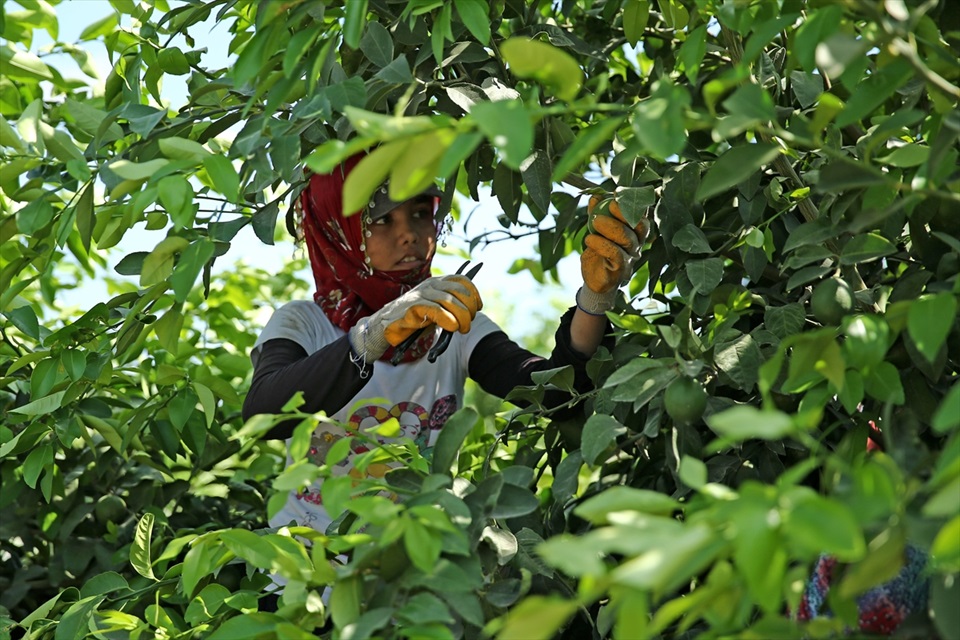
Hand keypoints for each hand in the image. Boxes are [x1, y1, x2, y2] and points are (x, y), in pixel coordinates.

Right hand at [349, 275, 482, 361]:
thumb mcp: (435, 310)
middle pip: (460, 291)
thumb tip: (471, 310)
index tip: (478, 307)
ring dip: (461, 316)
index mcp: (436, 282)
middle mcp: (429, 285)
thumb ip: (450, 306)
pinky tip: (452, 327)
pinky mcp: (412, 307)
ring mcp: (420, 294)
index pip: (462, 281)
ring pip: (450, 300)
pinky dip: (448, 319)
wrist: (385, 326)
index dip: (474, 294)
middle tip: (468, 322)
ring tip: (462, 328)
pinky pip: (436, 310)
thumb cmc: (412, 319)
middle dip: (469, 308)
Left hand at [578, 195, 647, 312]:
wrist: (592, 277)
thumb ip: (596, 213)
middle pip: (637, 226)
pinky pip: (616, 254)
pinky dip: (602, 244)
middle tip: (607, 205)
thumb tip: (595, 195)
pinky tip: (589, 239)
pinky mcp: (621, 270)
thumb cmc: (597, 250)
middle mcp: (637, 244)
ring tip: (594, 222)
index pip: (640, 215)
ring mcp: (631, 258)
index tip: (617, 193)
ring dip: (610, 228)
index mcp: (634, 232)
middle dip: (623, 213)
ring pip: (627, 239)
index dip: (633, 203)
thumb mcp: (595, 230)